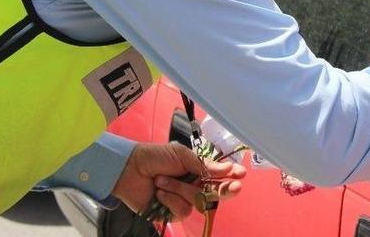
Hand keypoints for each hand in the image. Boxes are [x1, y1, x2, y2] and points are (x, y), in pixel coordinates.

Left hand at [111, 142, 245, 220]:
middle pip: (215, 194)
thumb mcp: (182, 156)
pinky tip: (159, 193)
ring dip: (179, 190)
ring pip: (196, 202)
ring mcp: (182, 200)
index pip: (219, 176)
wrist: (129, 169)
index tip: (240, 173)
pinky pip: (181, 210)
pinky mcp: (171, 213)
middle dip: (226, 190)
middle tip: (235, 188)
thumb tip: (228, 168)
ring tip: (162, 181)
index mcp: (197, 171)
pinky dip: (170, 200)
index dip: (231, 176)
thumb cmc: (155, 157)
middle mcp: (193, 186)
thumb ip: (204, 165)